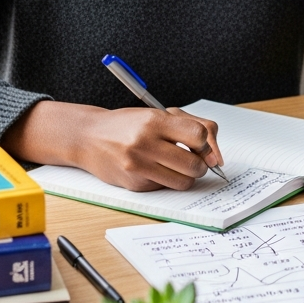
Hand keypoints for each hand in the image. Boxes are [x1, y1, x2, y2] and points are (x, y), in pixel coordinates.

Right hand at [2, 101, 223, 190]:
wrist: (88, 137)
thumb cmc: (127, 124)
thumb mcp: (157, 114)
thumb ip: (189, 126)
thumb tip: (215, 154)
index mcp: (154, 121)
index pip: (198, 136)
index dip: (205, 143)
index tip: (200, 145)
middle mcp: (145, 143)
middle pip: (194, 164)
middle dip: (200, 164)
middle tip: (192, 159)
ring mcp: (138, 166)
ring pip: (183, 182)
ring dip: (186, 176)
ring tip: (175, 165)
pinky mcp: (134, 184)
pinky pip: (165, 188)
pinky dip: (166, 181)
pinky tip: (154, 169)